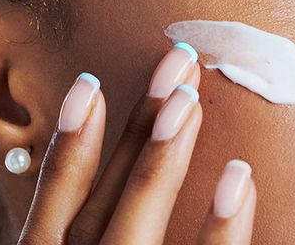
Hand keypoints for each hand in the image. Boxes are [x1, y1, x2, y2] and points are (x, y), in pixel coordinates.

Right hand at [17, 44, 256, 243]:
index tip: (88, 83)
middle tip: (173, 66)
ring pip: (136, 227)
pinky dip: (222, 230)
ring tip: (188, 100)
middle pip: (101, 203)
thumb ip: (83, 236)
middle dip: (135, 130)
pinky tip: (239, 178)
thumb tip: (109, 171)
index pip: (54, 204)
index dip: (69, 143)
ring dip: (161, 160)